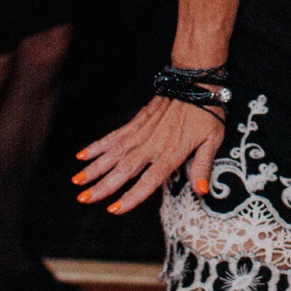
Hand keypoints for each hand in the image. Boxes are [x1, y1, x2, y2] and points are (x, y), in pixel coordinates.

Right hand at [74, 94, 224, 213]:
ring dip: (95, 167)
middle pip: (124, 168)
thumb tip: (202, 192)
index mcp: (172, 151)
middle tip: (83, 198)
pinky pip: (115, 135)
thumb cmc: (207, 113)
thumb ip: (203, 166)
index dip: (132, 195)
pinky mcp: (137, 121)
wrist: (196, 81)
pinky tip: (82, 155)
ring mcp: (142, 131)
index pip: (150, 179)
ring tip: (77, 180)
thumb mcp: (214, 141)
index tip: (114, 209)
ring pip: (114, 152)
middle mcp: (153, 143)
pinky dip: (98, 145)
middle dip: (103, 185)